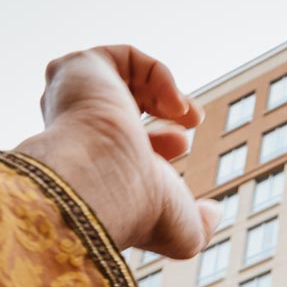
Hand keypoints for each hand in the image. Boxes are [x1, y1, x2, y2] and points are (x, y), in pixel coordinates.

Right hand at [14, 46, 217, 258]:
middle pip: (119, 105)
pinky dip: (160, 75)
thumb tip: (215, 213)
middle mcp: (74, 130)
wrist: (106, 181)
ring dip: (164, 91)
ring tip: (188, 114)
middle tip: (191, 125)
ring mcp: (71, 98)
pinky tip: (175, 104)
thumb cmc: (137, 210)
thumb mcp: (181, 229)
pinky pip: (125, 56)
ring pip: (121, 77)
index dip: (160, 138)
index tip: (184, 143)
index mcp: (90, 164)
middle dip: (161, 109)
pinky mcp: (77, 68)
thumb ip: (201, 223)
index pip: (119, 141)